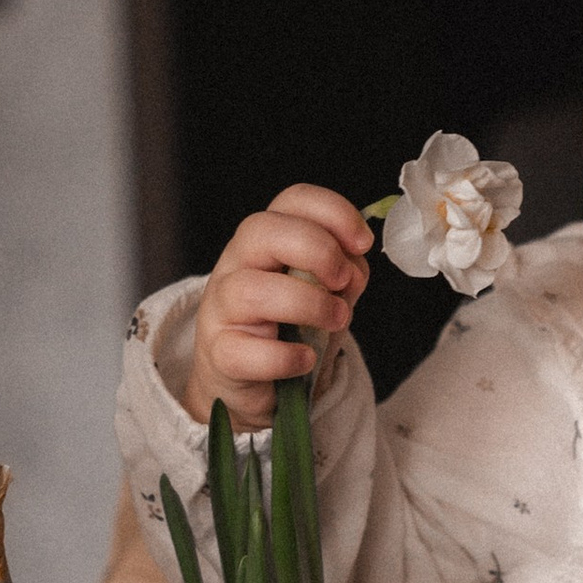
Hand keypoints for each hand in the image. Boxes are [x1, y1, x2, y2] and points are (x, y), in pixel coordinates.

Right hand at [185, 185, 371, 428]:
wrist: (253, 382)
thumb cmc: (291, 327)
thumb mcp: (325, 290)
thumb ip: (342, 271)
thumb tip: (354, 266)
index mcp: (266, 240)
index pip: (292, 200)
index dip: (332, 212)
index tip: (362, 243)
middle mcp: (237, 265)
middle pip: (261, 230)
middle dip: (316, 250)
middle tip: (342, 280)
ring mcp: (222, 309)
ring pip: (251, 289)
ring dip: (309, 304)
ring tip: (337, 320)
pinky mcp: (220, 354)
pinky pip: (245, 351)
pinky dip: (285, 356)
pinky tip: (306, 358)